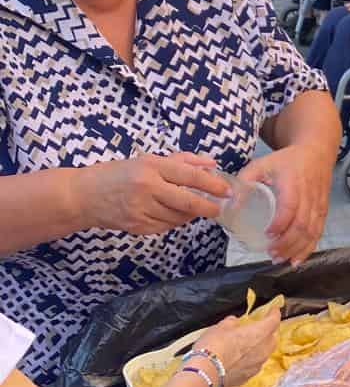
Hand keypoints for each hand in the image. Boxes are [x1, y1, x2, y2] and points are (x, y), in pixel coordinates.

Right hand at [83, 153, 230, 234]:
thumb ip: (182, 161)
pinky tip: (172, 214)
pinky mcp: (138, 226)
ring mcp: (141, 209)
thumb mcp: (147, 160)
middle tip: (219, 208)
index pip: (189, 176)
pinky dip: (175, 221)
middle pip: (188, 201)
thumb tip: (212, 163)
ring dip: (191, 214)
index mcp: (150, 166)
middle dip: (208, 207)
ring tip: (193, 207)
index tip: (227, 190)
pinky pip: (166, 226)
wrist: (84, 195)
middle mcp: (147, 188)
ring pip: (179, 217)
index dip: (212, 184)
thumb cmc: (118, 174)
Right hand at [193, 309, 281, 386]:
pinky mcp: (248, 376)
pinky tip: (239, 360)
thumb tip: (234, 322)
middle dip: (268, 333)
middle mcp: (263, 350)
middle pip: (272, 339)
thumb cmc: (214, 345)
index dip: (274, 314)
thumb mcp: (220, 327)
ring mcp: (257, 365)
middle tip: (260, 329)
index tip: (274, 310)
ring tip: (248, 345)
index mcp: (259, 333)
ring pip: (264, 353)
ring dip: (259, 348)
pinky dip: (249, 360)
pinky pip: (253, 365)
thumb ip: (231, 323)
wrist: (206, 371)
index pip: (274, 321)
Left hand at [238, 144, 332, 264]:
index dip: (280, 223)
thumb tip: (230, 204)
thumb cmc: (286, 161)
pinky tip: (297, 260)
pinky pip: (318, 233)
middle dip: (287, 243)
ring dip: (297, 249)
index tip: (267, 234)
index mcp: (293, 182)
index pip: (290, 206)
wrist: (316, 153)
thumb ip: (245, 180)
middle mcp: (309, 195)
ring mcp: (318, 205)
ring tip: (281, 260)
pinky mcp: (323, 211)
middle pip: (302, 225)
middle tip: (271, 254)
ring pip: (311, 232)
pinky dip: (308, 248)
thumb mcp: (263, 164)